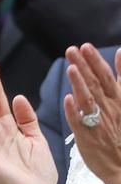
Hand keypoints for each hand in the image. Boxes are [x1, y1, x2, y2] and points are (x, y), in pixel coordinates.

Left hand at [63, 44, 120, 183]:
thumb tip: (120, 54)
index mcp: (120, 100)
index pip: (106, 76)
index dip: (96, 61)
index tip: (85, 46)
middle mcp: (110, 108)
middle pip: (96, 84)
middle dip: (85, 66)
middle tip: (72, 50)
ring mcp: (98, 122)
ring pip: (88, 99)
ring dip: (79, 83)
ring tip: (70, 68)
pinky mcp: (88, 137)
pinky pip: (80, 122)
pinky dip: (75, 111)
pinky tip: (68, 98)